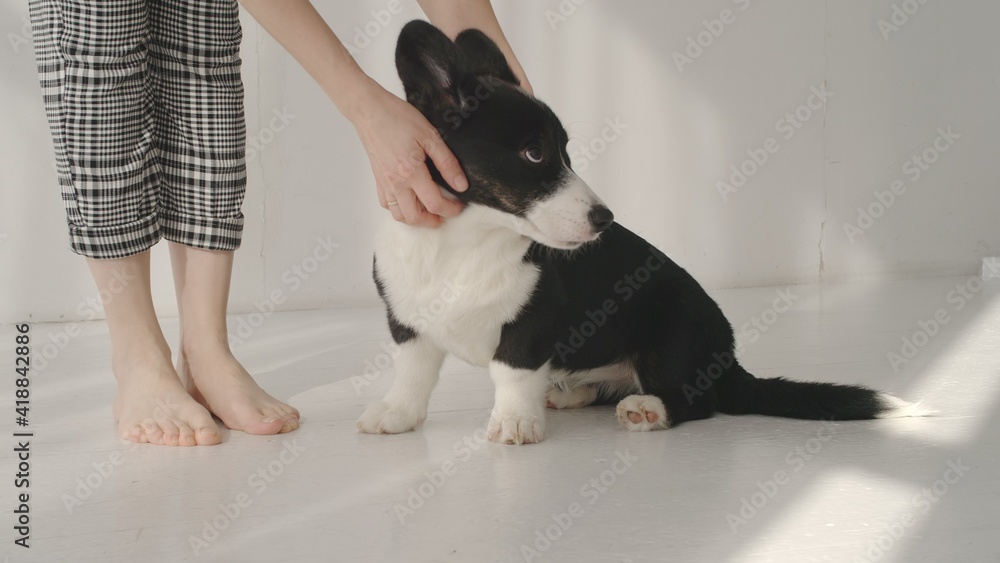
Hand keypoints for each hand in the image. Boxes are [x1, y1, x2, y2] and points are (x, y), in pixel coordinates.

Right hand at [350, 85, 467, 227]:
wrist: (369, 110)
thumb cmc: (396, 117)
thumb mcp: (430, 136)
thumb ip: (447, 162)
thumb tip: (460, 184)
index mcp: (411, 172)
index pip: (434, 204)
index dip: (451, 209)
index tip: (459, 206)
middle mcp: (396, 183)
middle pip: (415, 217)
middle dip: (433, 221)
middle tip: (445, 215)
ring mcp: (385, 183)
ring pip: (398, 215)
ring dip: (415, 219)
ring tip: (428, 211)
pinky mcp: (378, 179)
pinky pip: (387, 204)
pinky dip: (399, 209)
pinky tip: (409, 200)